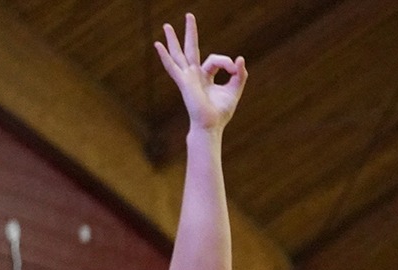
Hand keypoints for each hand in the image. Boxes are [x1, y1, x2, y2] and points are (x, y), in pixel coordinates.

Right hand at [153, 14, 245, 133]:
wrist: (210, 126)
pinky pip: (172, 66)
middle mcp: (194, 74)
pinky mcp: (184, 82)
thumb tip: (240, 59)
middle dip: (191, 32)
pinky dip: (165, 56)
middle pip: (191, 48)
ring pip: (179, 54)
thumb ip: (239, 75)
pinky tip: (157, 45)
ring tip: (167, 25)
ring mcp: (187, 77)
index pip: (216, 59)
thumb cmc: (220, 112)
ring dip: (173, 39)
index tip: (234, 69)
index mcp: (205, 76)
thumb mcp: (234, 90)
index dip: (227, 61)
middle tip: (189, 15)